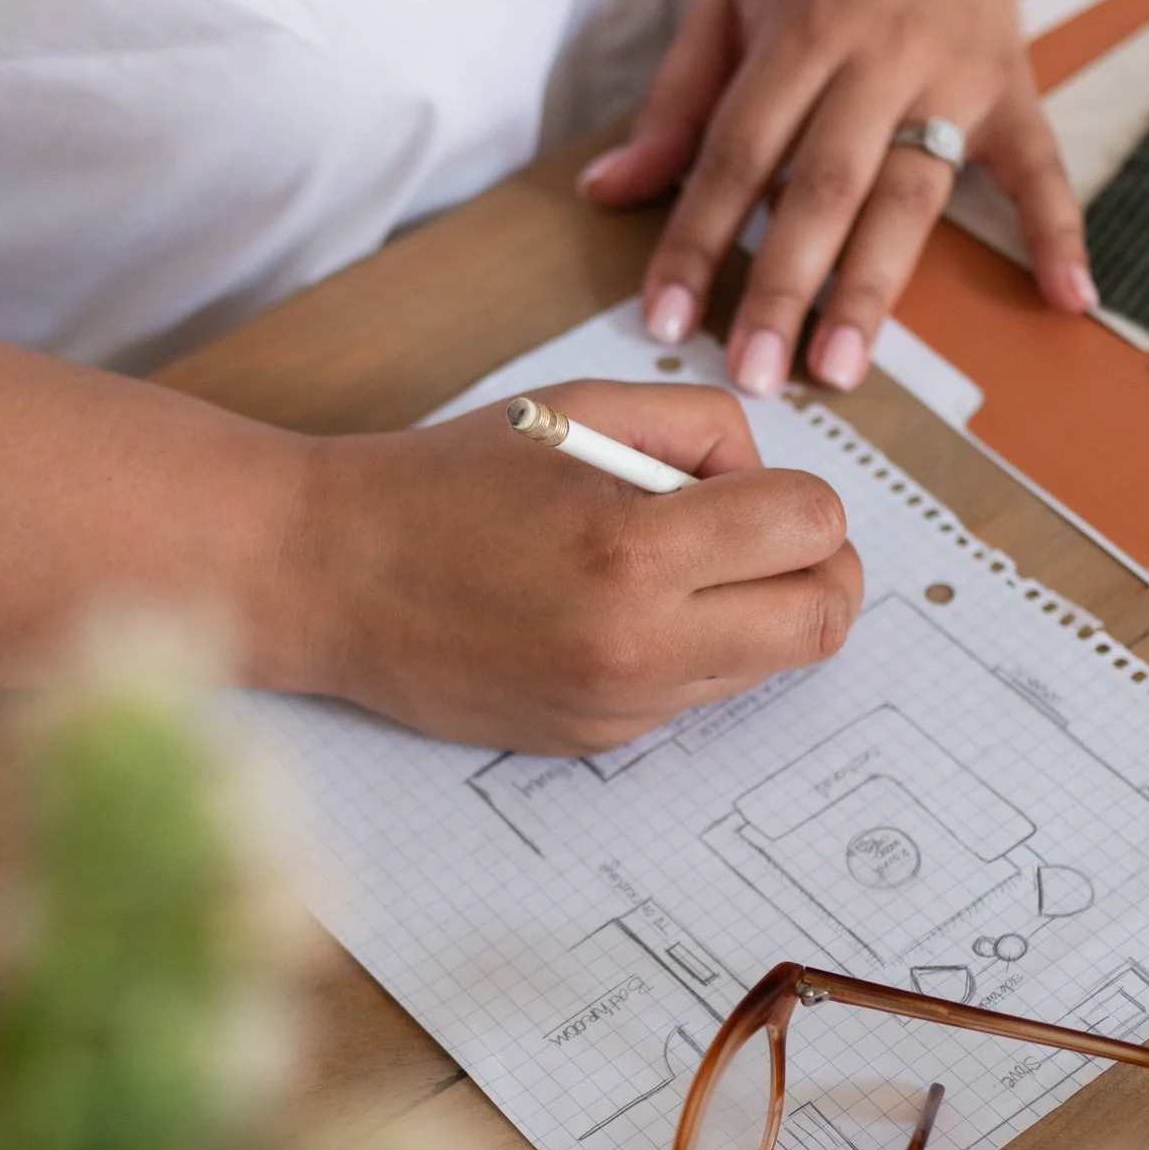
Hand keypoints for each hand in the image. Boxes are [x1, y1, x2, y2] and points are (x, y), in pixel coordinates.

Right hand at [282, 381, 862, 752]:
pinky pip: (696, 696)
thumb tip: (767, 479)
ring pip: (769, 665)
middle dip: (820, 568)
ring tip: (673, 567)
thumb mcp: (575, 407)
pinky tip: (618, 610)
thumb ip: (697, 428)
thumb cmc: (443, 480)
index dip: (800, 495)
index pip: (813, 528)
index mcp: (634, 549)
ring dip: (755, 611)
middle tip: (769, 536)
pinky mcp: (597, 742)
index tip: (752, 484)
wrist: (326, 577)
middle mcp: (638, 645)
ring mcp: (620, 706)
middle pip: (822, 621)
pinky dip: (690, 649)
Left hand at [582, 0, 1093, 395]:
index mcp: (801, 26)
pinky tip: (1069, 300)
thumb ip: (676, 100)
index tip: (668, 320)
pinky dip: (1061, 231)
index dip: (697, 239)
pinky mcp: (1013, 80)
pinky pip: (1043, 164)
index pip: (737, 153)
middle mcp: (882, 51)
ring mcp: (956, 71)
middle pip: (825, 185)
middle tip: (755, 373)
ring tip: (843, 366)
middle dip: (786, 285)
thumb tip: (608, 191)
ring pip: (913, 192)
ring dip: (878, 286)